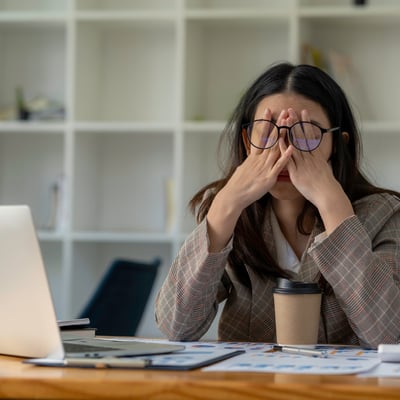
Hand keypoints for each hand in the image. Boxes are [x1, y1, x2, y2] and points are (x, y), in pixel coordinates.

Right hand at [222, 108, 293, 210]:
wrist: (233, 196)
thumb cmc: (237, 185)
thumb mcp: (242, 170)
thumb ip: (248, 164)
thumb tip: (248, 161)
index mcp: (253, 157)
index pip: (261, 136)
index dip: (265, 123)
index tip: (269, 110)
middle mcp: (259, 159)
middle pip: (271, 139)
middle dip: (278, 124)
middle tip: (284, 111)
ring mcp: (264, 167)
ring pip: (276, 148)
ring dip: (284, 135)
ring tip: (290, 123)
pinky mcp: (269, 177)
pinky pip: (279, 165)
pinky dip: (285, 156)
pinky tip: (291, 147)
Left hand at [281, 108, 353, 233]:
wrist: (327, 195)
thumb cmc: (326, 185)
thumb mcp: (324, 168)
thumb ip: (319, 160)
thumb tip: (317, 154)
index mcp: (316, 155)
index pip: (310, 135)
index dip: (306, 123)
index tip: (303, 112)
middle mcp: (309, 157)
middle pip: (302, 136)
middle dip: (296, 122)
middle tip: (291, 110)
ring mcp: (303, 164)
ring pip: (295, 144)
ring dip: (290, 131)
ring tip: (285, 119)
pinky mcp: (296, 173)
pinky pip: (289, 159)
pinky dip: (284, 149)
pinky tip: (279, 140)